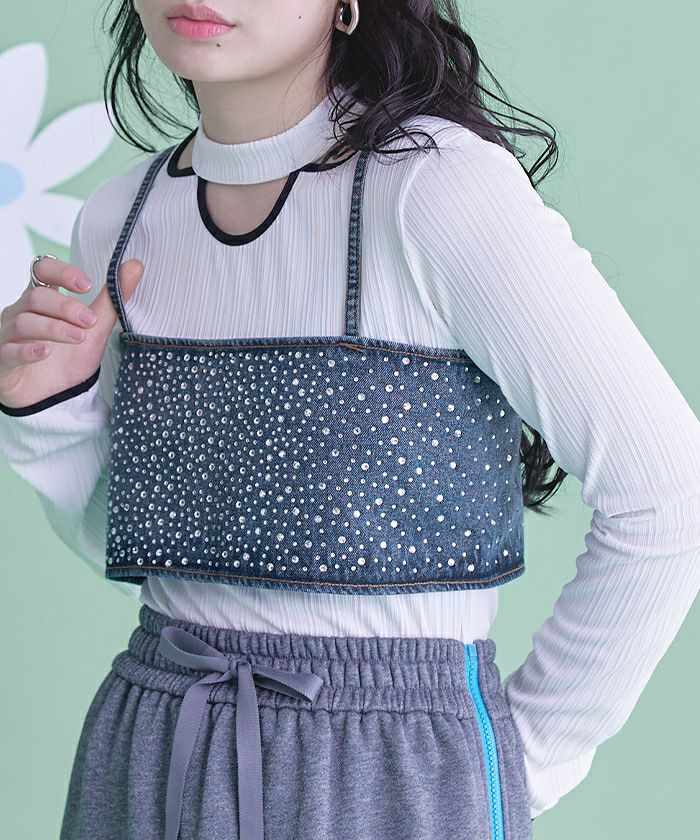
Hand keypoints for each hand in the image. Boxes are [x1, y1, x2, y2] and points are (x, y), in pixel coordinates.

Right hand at [0, 257, 143, 408]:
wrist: (55, 399)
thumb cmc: (69, 359)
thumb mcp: (95, 328)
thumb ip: (111, 299)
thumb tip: (136, 266)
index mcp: (41, 300)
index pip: (42, 269)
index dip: (62, 271)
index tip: (87, 285)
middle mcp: (20, 314)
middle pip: (36, 297)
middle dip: (66, 307)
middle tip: (90, 321)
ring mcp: (8, 337)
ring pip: (23, 322)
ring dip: (54, 328)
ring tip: (79, 338)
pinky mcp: (2, 361)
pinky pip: (8, 351)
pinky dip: (27, 351)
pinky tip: (46, 352)